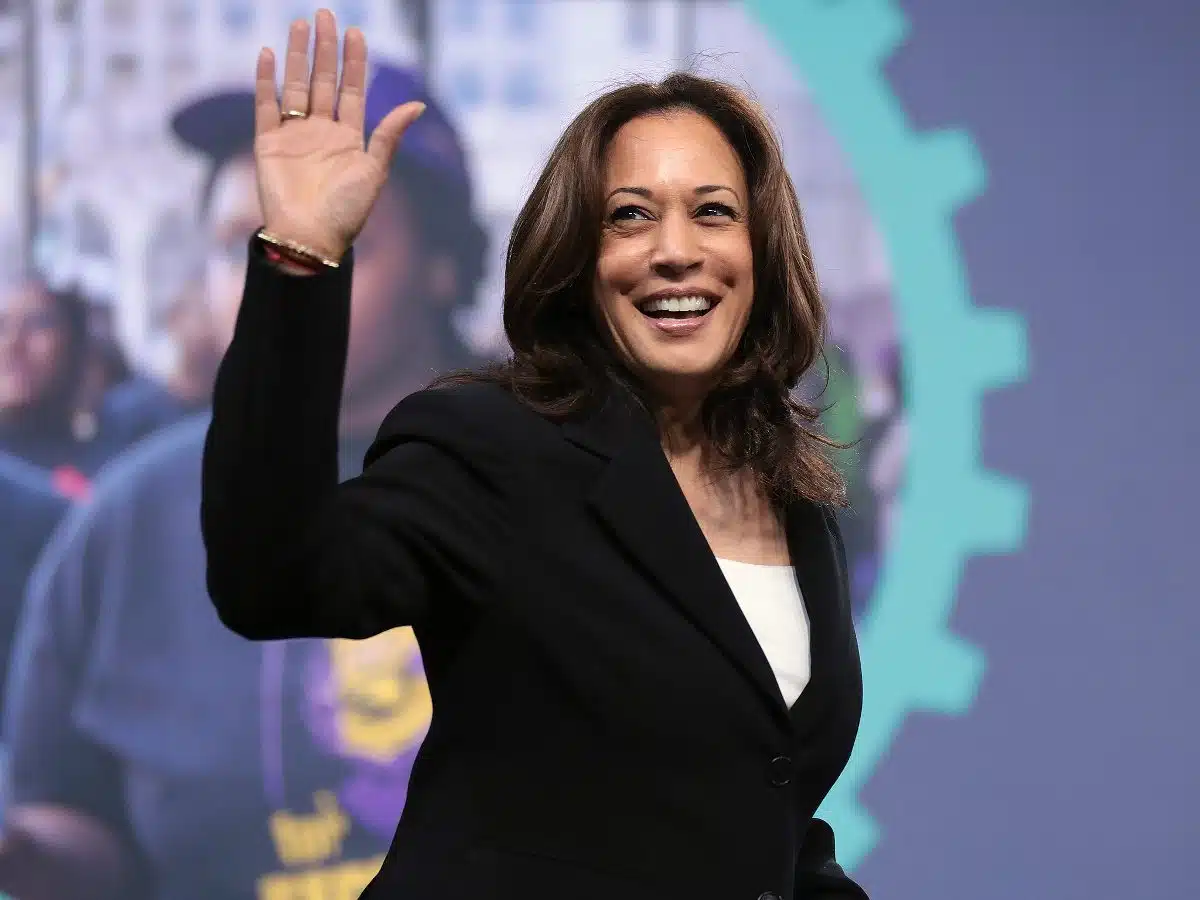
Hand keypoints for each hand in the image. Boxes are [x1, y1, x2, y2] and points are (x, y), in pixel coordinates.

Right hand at [253, 9, 425, 260]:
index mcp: (349, 138)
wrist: (310, 239)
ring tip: (299, 24)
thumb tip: (418, 103)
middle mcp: (321, 133)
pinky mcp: (268, 144)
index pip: (352, 90)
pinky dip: (265, 80)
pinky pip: (265, 105)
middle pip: (323, 80)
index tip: (356, 32)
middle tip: (325, 14)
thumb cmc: (347, 212)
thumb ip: (390, 135)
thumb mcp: (375, 171)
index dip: (355, 61)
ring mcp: (294, 136)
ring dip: (296, 56)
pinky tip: (267, 54)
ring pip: (295, 86)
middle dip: (325, 48)